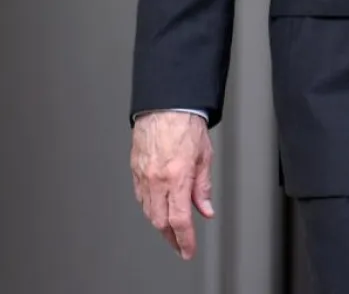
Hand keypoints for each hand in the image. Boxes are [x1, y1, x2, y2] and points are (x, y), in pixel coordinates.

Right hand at [131, 111, 214, 258]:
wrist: (166, 106)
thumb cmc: (186, 125)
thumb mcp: (204, 156)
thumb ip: (203, 187)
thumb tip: (205, 209)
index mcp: (176, 177)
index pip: (179, 219)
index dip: (185, 240)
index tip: (188, 250)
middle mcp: (157, 180)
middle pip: (160, 221)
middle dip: (172, 238)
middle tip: (181, 245)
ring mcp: (143, 177)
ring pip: (148, 213)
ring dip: (161, 225)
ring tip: (172, 232)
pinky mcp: (135, 172)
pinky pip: (141, 199)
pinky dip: (150, 209)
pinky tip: (158, 210)